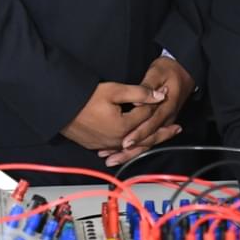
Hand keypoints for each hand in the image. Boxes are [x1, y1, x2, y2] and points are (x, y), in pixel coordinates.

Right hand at [60, 80, 174, 153]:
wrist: (62, 109)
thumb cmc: (86, 98)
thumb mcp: (115, 91)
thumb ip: (140, 93)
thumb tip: (160, 95)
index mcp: (124, 128)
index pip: (146, 117)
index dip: (157, 105)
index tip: (167, 99)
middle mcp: (118, 141)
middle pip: (145, 137)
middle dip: (162, 132)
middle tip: (177, 128)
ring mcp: (107, 145)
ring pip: (134, 145)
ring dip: (148, 140)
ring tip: (161, 135)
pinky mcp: (98, 145)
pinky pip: (120, 147)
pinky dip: (131, 145)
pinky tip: (136, 143)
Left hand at [104, 56, 194, 164]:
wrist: (185, 71)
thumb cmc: (169, 70)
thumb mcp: (158, 72)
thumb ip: (147, 87)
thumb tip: (138, 101)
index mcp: (166, 106)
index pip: (151, 123)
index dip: (138, 133)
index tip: (124, 142)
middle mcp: (167, 117)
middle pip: (149, 137)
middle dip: (131, 149)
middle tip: (114, 157)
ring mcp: (165, 122)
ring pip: (149, 142)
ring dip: (132, 153)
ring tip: (114, 160)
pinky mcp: (162, 123)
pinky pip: (150, 139)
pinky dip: (137, 148)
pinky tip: (123, 153)